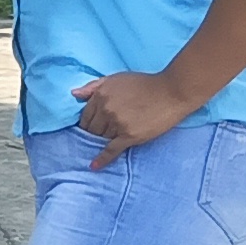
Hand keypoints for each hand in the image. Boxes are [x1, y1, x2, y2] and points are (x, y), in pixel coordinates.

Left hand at [69, 72, 197, 167]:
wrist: (172, 92)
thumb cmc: (145, 84)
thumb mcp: (116, 78)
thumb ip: (93, 86)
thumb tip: (74, 95)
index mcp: (101, 95)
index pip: (85, 115)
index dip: (87, 122)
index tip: (90, 127)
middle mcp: (106, 109)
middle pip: (92, 128)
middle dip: (93, 133)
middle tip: (98, 136)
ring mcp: (117, 123)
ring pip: (101, 138)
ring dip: (101, 141)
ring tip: (102, 144)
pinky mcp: (130, 136)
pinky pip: (111, 150)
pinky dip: (102, 159)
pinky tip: (94, 166)